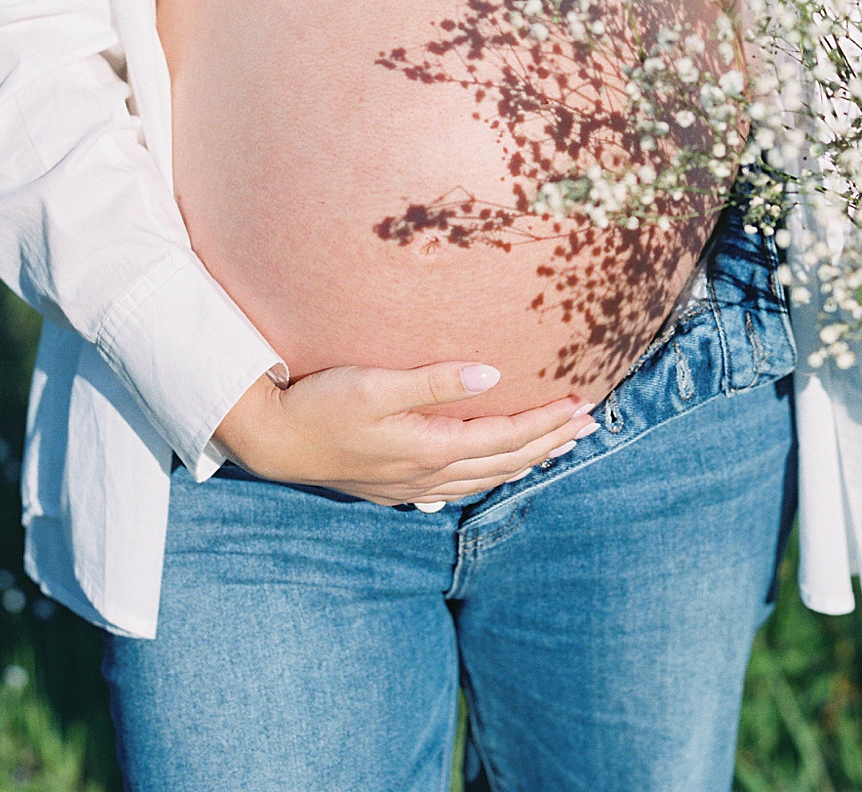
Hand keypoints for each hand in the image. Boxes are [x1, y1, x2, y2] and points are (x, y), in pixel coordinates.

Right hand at [211, 362, 598, 504]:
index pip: (506, 436)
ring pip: (485, 477)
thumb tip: (492, 374)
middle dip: (550, 443)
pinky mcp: (394, 487)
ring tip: (558, 447)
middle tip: (590, 426)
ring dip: (526, 461)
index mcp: (430, 448)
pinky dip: (491, 474)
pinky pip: (460, 485)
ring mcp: (411, 486)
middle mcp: (428, 474)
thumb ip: (435, 380)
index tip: (582, 404)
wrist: (271, 440)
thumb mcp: (376, 383)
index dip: (546, 421)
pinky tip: (495, 469)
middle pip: (505, 462)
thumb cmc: (320, 403)